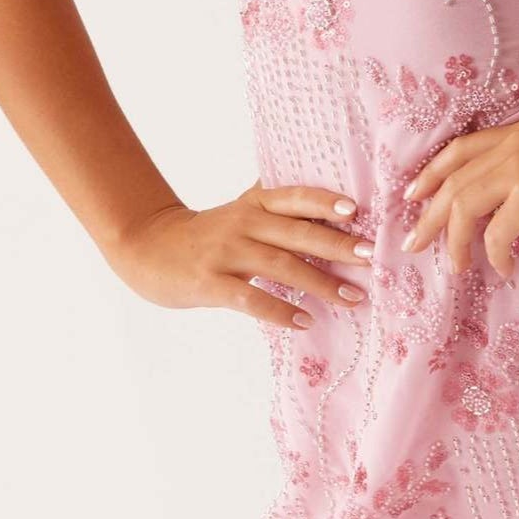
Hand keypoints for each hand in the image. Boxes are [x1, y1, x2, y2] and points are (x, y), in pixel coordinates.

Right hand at [106, 180, 372, 330]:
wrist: (147, 247)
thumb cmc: (206, 233)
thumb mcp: (241, 212)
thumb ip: (276, 208)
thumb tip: (332, 205)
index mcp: (254, 204)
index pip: (295, 197)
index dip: (325, 201)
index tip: (359, 211)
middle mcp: (243, 223)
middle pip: (297, 232)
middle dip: (338, 245)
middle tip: (372, 258)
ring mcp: (225, 253)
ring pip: (280, 266)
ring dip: (320, 283)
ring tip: (353, 298)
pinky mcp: (209, 283)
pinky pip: (250, 299)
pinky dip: (280, 311)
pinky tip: (305, 321)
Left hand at [401, 116, 518, 278]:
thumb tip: (509, 201)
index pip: (461, 149)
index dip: (431, 173)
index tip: (413, 197)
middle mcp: (518, 141)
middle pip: (454, 179)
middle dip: (429, 215)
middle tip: (415, 243)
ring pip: (464, 205)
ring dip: (453, 240)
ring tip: (456, 267)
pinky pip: (495, 232)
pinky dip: (494, 254)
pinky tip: (503, 268)